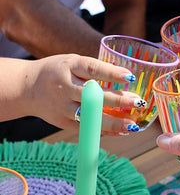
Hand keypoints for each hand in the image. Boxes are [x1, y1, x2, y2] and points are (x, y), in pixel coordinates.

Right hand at [28, 54, 145, 134]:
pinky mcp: (62, 122)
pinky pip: (86, 128)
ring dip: (113, 123)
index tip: (129, 77)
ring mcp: (63, 106)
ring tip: (132, 125)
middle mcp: (65, 86)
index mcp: (70, 66)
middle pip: (92, 95)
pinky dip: (104, 131)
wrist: (26, 87)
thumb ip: (95, 69)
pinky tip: (121, 132)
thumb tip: (127, 77)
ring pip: (89, 117)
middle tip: (138, 102)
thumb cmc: (58, 71)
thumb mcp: (73, 62)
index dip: (111, 73)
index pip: (92, 69)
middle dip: (117, 100)